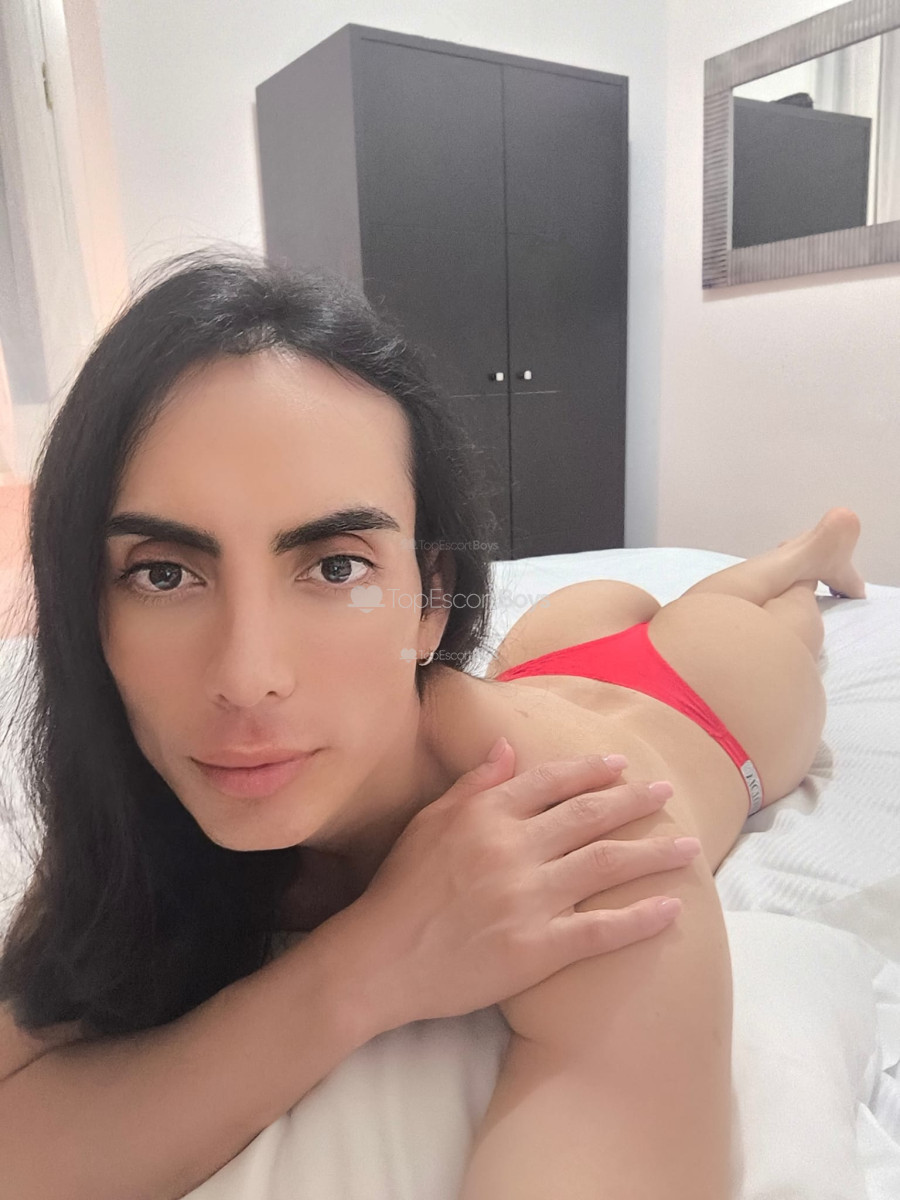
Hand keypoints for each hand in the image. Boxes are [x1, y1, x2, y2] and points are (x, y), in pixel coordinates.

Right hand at [336, 738, 695, 1030]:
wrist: (379, 959)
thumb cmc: (400, 889)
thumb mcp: (428, 822)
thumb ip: (473, 784)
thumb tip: (507, 746)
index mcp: (486, 815)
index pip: (551, 781)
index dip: (591, 771)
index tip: (621, 766)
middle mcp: (513, 849)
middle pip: (589, 816)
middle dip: (634, 801)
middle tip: (665, 793)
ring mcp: (528, 899)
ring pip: (606, 865)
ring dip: (653, 853)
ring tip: (688, 847)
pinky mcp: (536, 948)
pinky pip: (600, 930)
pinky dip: (640, 919)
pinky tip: (672, 909)